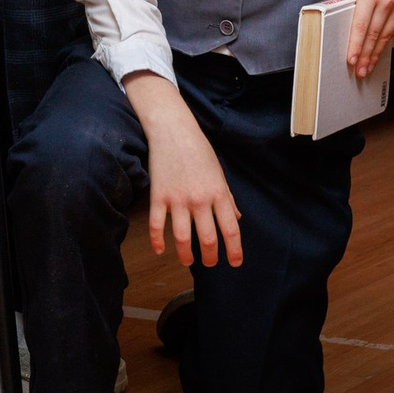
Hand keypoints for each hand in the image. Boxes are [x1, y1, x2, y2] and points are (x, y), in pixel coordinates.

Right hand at [124, 72, 242, 267]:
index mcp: (219, 193)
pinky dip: (157, 241)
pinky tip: (160, 250)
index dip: (234, 250)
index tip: (234, 262)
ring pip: (182, 237)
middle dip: (210, 256)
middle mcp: (200, 199)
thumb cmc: (198, 149)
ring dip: (185, 254)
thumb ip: (228, 198)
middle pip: (207, 238)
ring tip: (188, 261)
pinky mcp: (158, 195)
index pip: (231, 229)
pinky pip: (157, 224)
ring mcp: (178, 198)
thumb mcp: (219, 173)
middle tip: (209, 263)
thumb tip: (237, 219)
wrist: (172, 129)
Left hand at [330, 0, 393, 79]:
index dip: (356, 45)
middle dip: (366, 55)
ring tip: (367, 67)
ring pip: (386, 36)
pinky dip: (385, 42)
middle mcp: (388, 0)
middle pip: (375, 35)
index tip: (351, 60)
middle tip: (359, 72)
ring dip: (376, 53)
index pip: (361, 25)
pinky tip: (377, 52)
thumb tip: (326, 13)